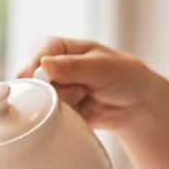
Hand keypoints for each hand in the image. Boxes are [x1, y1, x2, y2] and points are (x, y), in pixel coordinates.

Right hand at [16, 37, 160, 129]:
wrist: (136, 106)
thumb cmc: (124, 76)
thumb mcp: (103, 67)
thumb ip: (73, 66)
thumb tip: (43, 64)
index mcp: (53, 48)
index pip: (33, 58)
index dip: (42, 73)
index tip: (60, 82)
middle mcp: (45, 69)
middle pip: (31, 84)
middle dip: (55, 93)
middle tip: (81, 91)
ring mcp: (47, 92)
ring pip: (37, 104)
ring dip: (61, 107)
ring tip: (84, 99)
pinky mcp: (50, 112)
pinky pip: (44, 121)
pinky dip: (61, 120)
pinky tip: (80, 113)